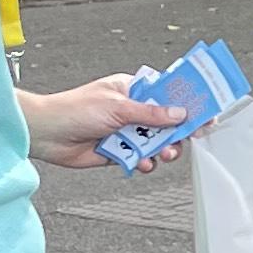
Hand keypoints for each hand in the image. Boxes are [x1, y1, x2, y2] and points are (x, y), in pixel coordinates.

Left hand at [24, 75, 182, 171]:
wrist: (46, 134)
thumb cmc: (73, 110)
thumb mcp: (117, 107)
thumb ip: (151, 113)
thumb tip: (180, 113)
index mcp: (132, 90)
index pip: (167, 93)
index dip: (187, 101)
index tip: (206, 109)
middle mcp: (131, 111)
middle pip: (166, 121)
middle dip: (178, 131)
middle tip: (189, 137)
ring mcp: (125, 131)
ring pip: (156, 142)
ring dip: (163, 149)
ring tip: (165, 153)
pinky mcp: (118, 151)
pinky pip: (141, 158)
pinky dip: (145, 162)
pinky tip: (143, 162)